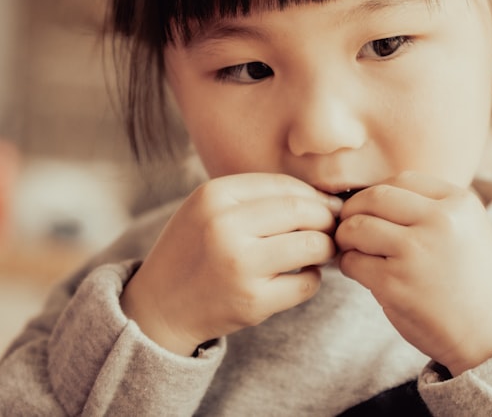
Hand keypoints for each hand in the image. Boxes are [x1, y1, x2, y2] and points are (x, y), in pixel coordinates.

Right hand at [121, 173, 340, 354]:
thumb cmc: (195, 250)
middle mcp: (225, 227)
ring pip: (313, 245)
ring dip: (326, 248)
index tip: (326, 206)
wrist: (160, 305)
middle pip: (303, 212)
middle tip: (332, 228)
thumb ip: (257, 197)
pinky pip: (308, 283)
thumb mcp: (209, 208)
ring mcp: (239, 266)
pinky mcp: (253, 301)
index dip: (314, 195)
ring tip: (321, 250)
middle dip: (327, 219)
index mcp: (214, 195)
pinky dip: (313, 278)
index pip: (285, 185)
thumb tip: (323, 198)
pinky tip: (301, 276)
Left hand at [335, 172, 491, 375]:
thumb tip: (370, 194)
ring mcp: (416, 251)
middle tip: (350, 225)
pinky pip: (353, 261)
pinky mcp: (394, 283)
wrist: (488, 334)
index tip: (375, 210)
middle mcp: (440, 221)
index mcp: (460, 203)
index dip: (380, 193)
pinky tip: (361, 272)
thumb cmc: (469, 279)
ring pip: (357, 226)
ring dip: (346, 237)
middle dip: (354, 210)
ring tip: (354, 249)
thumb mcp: (467, 228)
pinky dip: (349, 265)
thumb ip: (430, 206)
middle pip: (375, 197)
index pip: (402, 179)